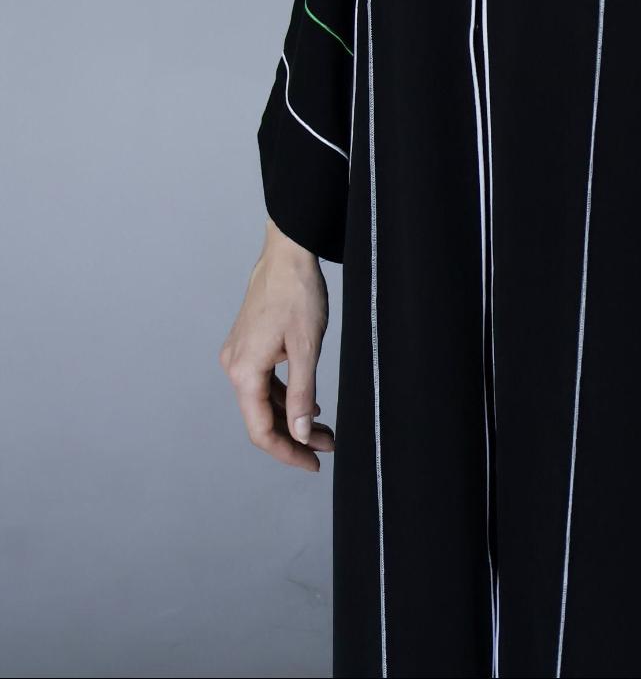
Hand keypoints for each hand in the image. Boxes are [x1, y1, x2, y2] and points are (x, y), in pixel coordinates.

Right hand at [219, 217, 335, 471]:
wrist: (288, 254)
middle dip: (295, 436)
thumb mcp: (307, 348)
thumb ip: (301, 394)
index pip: (261, 430)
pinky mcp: (247, 344)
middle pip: (262, 417)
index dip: (287, 453)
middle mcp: (234, 366)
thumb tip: (298, 434)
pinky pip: (263, 382)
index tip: (313, 463)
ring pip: (263, 400)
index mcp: (244, 371)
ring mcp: (238, 354)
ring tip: (324, 429)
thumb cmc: (298, 294)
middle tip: (328, 446)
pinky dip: (284, 396)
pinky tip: (307, 403)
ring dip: (291, 417)